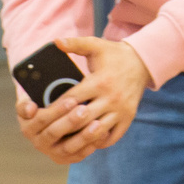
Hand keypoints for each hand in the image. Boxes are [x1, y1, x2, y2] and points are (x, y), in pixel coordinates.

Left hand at [15, 36, 151, 165]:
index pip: (72, 99)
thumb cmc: (114, 55)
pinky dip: (98, 142)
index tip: (40, 115)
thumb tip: (55, 41)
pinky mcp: (128, 118)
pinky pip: (111, 137)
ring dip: (79, 138)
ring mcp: (120, 110)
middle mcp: (111, 97)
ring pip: (96, 131)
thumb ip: (75, 44)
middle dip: (63, 127)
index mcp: (99, 81)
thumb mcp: (96, 45)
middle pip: (82, 118)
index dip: (55, 108)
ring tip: (63, 142)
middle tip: (47, 133)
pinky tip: (85, 142)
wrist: (143, 62)